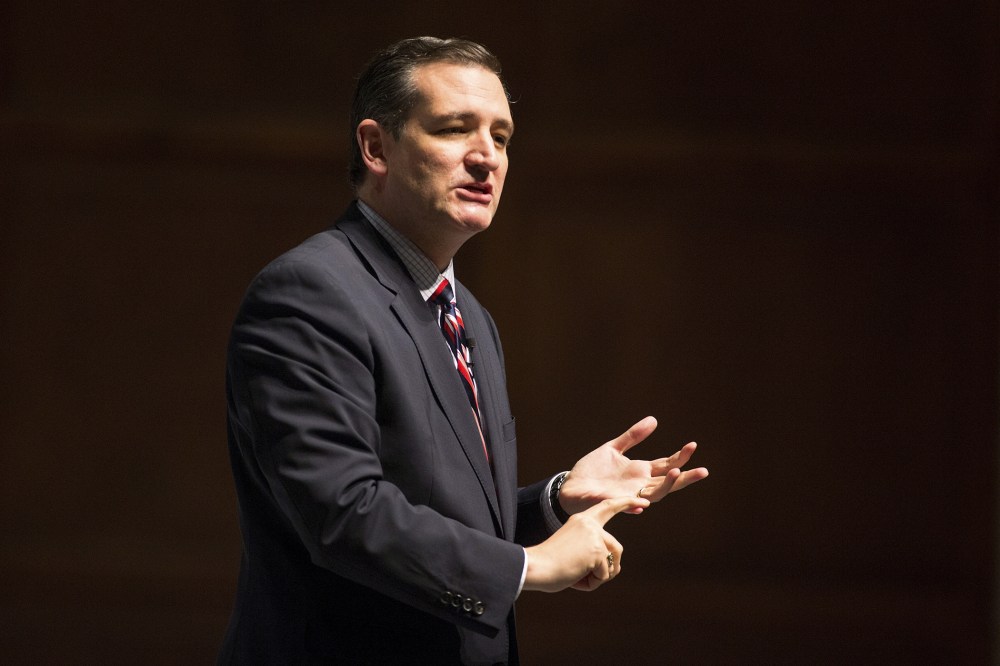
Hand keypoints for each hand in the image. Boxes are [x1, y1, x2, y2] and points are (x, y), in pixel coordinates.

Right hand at [523, 495, 648, 592]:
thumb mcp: (573, 549)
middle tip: (590, 578)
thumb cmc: (550, 563)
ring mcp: (595, 537)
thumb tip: (613, 567)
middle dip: (610, 568)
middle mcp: (590, 525)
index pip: (608, 506)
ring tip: (577, 576)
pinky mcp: (597, 552)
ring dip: (598, 576)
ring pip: (612, 565)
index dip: (626, 504)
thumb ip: (591, 550)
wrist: (535, 566)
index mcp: (582, 520)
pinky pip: (604, 576)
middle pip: (616, 548)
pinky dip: (591, 583)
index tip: (643, 503)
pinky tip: (575, 578)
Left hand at [558, 416, 708, 515]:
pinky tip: (644, 503)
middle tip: (703, 471)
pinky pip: (628, 506)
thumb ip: (632, 437)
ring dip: (667, 485)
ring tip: (676, 472)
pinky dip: (636, 505)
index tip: (692, 445)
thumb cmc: (592, 470)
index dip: (680, 457)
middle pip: (668, 482)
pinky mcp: (614, 503)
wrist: (571, 486)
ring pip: (654, 494)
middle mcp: (639, 485)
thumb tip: (654, 420)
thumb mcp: (613, 449)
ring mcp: (628, 495)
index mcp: (640, 471)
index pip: (666, 465)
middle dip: (686, 477)